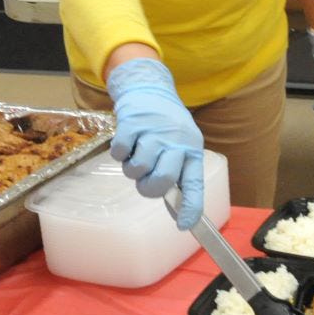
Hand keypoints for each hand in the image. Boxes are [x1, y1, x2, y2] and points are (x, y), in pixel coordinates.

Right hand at [106, 57, 203, 229]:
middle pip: (162, 180)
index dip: (190, 206)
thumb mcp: (179, 144)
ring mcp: (153, 131)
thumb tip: (177, 208)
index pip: (194, 182)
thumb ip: (177, 172)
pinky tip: (127, 142)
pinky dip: (119, 153)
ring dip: (132, 168)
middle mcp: (176, 140)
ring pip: (138, 169)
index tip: (184, 225)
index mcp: (191, 148)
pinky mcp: (132, 123)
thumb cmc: (165, 124)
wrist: (149, 89)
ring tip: (137, 153)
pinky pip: (120, 153)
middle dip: (149, 187)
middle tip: (145, 179)